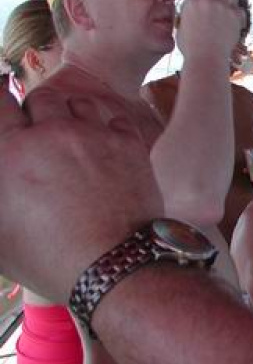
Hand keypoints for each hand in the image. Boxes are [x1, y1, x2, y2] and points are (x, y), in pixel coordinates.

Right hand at [0, 88, 162, 302]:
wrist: (115, 265)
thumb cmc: (49, 259)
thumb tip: (6, 178)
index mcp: (13, 152)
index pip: (0, 102)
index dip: (1, 100)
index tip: (6, 106)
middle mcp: (53, 134)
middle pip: (42, 99)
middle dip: (38, 112)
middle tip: (41, 134)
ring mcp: (95, 136)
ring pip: (80, 104)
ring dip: (73, 117)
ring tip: (73, 141)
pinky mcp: (129, 144)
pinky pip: (114, 120)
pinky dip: (107, 129)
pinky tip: (105, 149)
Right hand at [176, 0, 244, 62]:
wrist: (205, 59)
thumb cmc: (192, 49)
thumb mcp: (181, 28)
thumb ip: (188, 15)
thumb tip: (192, 12)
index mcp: (192, 1)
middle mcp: (207, 0)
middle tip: (223, 1)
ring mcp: (222, 6)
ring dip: (230, 1)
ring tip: (229, 11)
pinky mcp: (234, 15)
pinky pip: (241, 10)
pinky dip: (239, 16)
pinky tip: (236, 23)